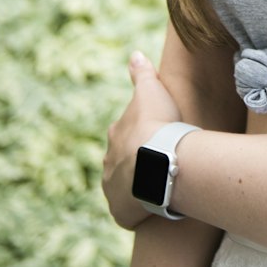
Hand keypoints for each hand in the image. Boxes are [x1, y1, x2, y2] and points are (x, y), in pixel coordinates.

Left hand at [102, 52, 182, 228]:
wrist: (158, 161)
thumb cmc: (156, 124)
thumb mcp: (151, 91)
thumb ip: (141, 74)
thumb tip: (134, 53)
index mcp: (116, 136)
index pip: (123, 134)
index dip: (138, 136)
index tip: (153, 137)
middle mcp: (109, 163)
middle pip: (121, 162)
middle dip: (134, 163)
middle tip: (157, 164)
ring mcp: (114, 188)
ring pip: (122, 188)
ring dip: (135, 187)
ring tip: (157, 187)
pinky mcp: (121, 211)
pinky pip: (127, 213)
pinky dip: (136, 211)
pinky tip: (151, 208)